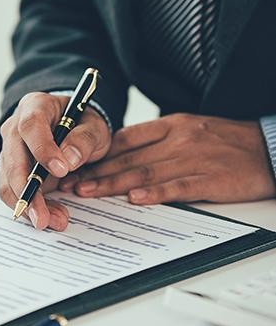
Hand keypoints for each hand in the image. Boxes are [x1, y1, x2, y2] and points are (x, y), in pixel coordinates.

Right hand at [0, 92, 111, 229]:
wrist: (73, 129)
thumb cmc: (82, 124)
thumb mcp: (94, 126)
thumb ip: (84, 139)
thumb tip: (69, 160)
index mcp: (34, 107)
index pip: (31, 126)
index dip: (42, 149)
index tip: (61, 170)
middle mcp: (15, 128)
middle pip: (13, 160)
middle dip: (28, 191)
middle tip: (45, 215)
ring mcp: (10, 151)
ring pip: (9, 181)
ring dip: (30, 205)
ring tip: (55, 220)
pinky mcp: (12, 171)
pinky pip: (14, 192)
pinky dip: (31, 208)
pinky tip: (49, 217)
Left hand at [61, 113, 275, 203]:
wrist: (271, 147)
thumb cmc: (225, 141)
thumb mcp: (187, 130)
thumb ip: (154, 141)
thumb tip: (116, 155)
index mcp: (169, 126)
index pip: (124, 139)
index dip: (95, 153)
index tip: (73, 165)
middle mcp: (177, 140)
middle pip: (128, 157)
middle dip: (95, 172)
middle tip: (69, 184)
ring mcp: (194, 159)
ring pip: (145, 172)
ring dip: (113, 184)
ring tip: (89, 192)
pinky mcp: (211, 179)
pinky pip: (178, 186)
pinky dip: (155, 193)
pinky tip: (135, 199)